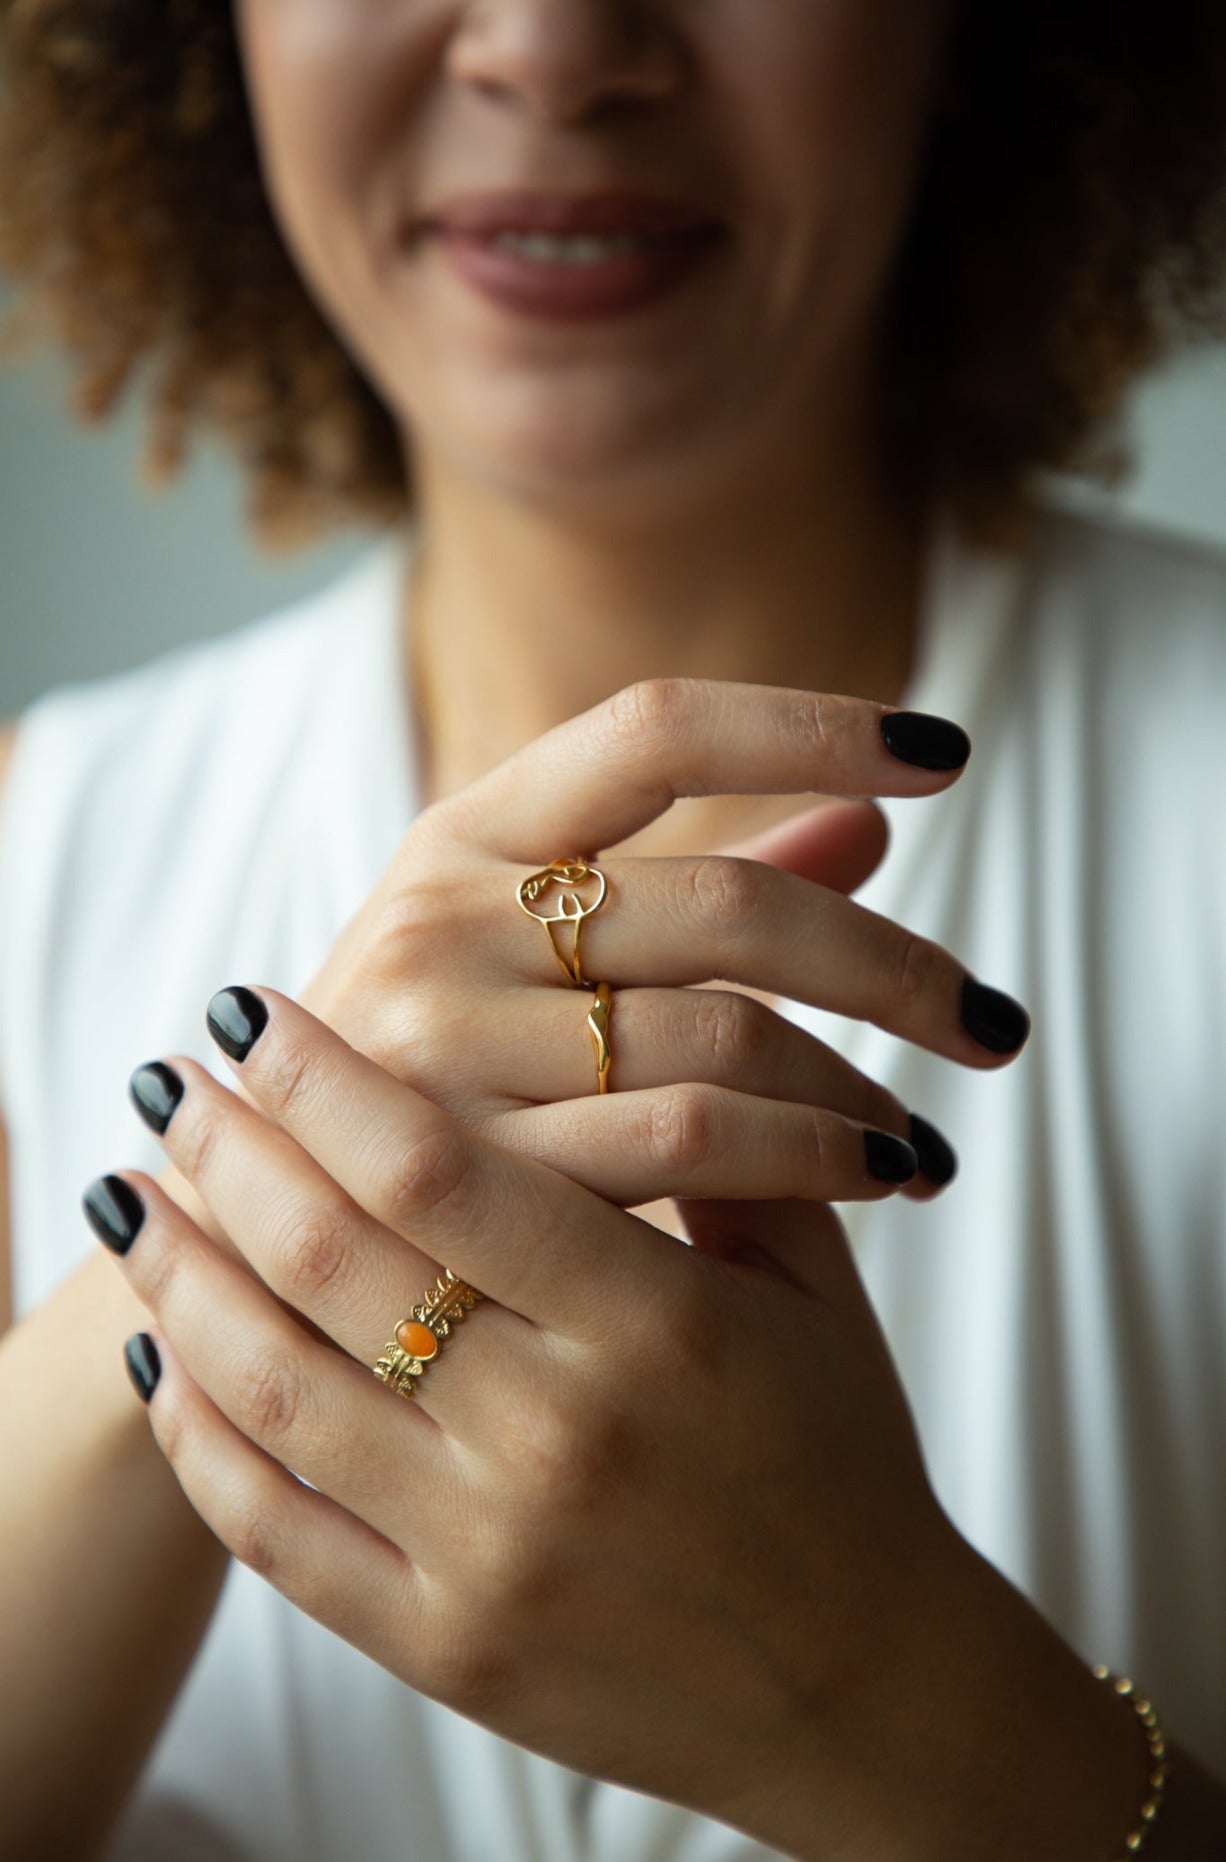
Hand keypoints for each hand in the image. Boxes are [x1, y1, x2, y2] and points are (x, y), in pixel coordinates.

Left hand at [99, 984, 970, 1854]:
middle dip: (229, 1149)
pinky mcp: (442, 1645)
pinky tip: (160, 1352)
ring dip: (180, 1274)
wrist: (862, 1687)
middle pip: (331, 1257)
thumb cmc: (840, 1461)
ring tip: (134, 1198)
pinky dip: (197, 1434)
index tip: (251, 1013)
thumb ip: (726, 1154)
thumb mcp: (814, 1289)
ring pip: (272, 1384)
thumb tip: (629, 1020)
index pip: (437, 1169)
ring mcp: (486, 1552)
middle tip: (168, 1083)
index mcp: (656, 1326)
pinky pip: (273, 1529)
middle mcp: (557, 1435)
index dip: (323, 1078)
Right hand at [161, 682, 1024, 1251]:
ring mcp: (442, 1043)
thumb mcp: (528, 950)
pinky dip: (809, 1157)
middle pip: (726, 899)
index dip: (809, 718)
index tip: (947, 754)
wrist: (252, 1235)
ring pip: (723, 1034)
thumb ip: (696, 885)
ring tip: (930, 1138)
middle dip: (891, 965)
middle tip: (993, 1024)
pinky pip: (689, 1145)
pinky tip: (873, 1174)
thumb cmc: (426, 1073)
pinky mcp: (468, 1172)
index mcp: (464, 830)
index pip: (656, 724)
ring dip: (859, 1086)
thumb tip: (869, 821)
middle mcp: (443, 916)